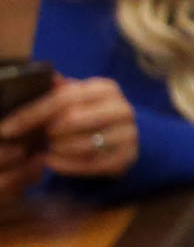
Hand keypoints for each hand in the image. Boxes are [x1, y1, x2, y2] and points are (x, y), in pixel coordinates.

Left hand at [1, 77, 136, 184]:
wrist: (126, 136)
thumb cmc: (91, 114)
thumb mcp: (77, 98)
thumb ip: (57, 90)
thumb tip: (37, 80)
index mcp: (106, 88)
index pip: (63, 98)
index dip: (32, 113)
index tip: (7, 128)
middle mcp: (122, 109)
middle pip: (72, 120)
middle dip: (47, 132)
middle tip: (35, 138)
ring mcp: (128, 134)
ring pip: (82, 144)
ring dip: (57, 149)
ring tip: (47, 149)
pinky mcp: (127, 157)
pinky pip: (90, 164)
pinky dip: (66, 165)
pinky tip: (53, 162)